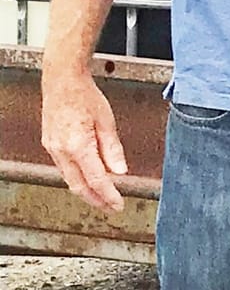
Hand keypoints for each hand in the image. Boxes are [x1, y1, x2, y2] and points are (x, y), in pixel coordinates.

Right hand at [40, 75, 127, 212]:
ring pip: (69, 179)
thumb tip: (120, 172)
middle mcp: (61, 150)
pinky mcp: (50, 145)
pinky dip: (77, 178)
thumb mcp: (107, 121)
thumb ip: (113, 149)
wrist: (62, 81)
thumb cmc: (85, 96)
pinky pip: (64, 168)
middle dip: (96, 200)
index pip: (96, 179)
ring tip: (103, 198)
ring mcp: (53, 148)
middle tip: (111, 208)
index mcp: (78, 145)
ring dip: (86, 191)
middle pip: (79, 185)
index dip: (108, 195)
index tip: (118, 204)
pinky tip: (88, 179)